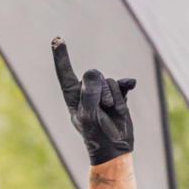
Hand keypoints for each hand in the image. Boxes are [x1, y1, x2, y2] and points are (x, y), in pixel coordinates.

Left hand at [52, 37, 134, 165]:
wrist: (114, 149)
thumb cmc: (96, 135)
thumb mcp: (89, 116)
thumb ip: (89, 94)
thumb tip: (93, 75)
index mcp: (72, 97)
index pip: (65, 74)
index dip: (61, 57)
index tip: (57, 40)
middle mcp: (86, 92)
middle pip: (94, 75)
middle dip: (101, 90)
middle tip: (103, 109)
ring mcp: (102, 93)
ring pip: (109, 81)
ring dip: (113, 97)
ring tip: (111, 113)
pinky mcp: (118, 95)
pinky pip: (123, 82)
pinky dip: (126, 85)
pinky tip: (131, 85)